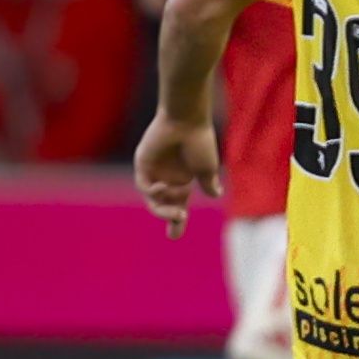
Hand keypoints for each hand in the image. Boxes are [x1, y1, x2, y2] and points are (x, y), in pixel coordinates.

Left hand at [135, 113, 220, 237]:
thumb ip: (208, 184)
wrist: (185, 121)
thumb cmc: (199, 143)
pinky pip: (145, 186)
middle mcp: (168, 179)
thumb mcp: (207, 168)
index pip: (178, 206)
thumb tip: (216, 194)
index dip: (176, 223)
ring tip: (177, 207)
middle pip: (164, 206)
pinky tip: (165, 186)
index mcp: (184, 181)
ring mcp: (155, 172)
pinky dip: (154, 191)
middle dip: (170, 217)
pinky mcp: (143, 165)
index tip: (173, 237)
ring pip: (153, 200)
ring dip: (164, 207)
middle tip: (179, 219)